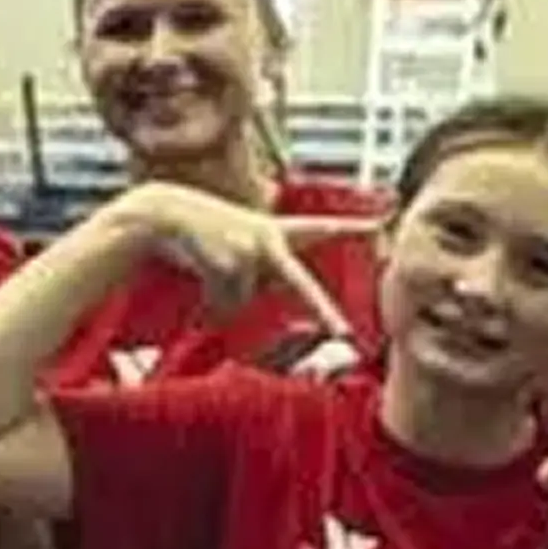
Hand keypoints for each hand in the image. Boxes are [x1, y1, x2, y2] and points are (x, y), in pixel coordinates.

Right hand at [111, 183, 374, 336]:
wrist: (165, 214)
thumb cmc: (207, 238)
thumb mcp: (241, 254)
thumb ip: (260, 279)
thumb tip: (253, 311)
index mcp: (278, 233)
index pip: (322, 228)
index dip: (352, 226)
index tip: (381, 223)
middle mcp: (271, 240)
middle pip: (301, 286)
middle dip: (322, 310)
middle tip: (343, 334)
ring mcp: (251, 249)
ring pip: (245, 300)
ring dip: (223, 295)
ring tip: (208, 264)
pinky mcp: (229, 262)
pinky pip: (225, 301)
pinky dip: (210, 297)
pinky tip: (199, 268)